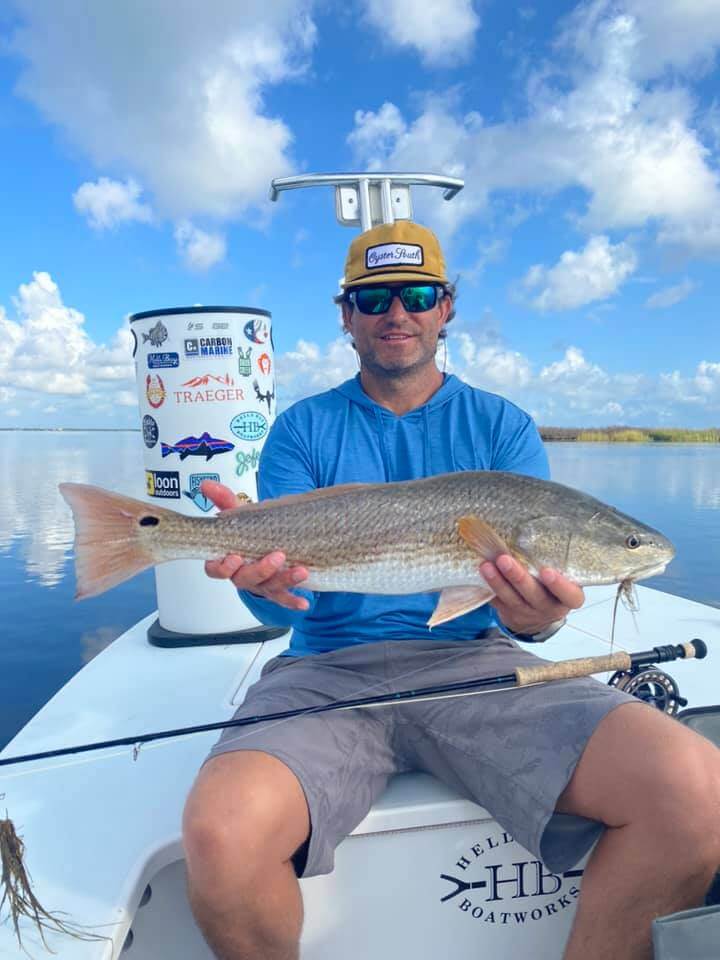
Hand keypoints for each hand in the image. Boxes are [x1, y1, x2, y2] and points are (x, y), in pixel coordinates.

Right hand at [200, 480, 309, 610]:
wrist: (268, 543)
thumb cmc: (250, 531)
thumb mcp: (238, 514)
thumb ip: (223, 499)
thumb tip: (205, 484)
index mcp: (227, 559)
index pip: (216, 569)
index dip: (223, 567)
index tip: (234, 557)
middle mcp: (242, 575)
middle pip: (244, 580)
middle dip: (261, 569)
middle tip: (277, 556)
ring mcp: (260, 585)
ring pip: (268, 588)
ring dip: (285, 581)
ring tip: (302, 570)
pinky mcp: (277, 591)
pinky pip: (284, 598)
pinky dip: (293, 601)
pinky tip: (304, 602)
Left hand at [479, 554, 583, 636]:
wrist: (540, 612)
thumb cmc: (555, 584)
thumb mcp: (566, 575)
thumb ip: (559, 561)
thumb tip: (542, 528)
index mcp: (570, 598)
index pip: (569, 594)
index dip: (559, 585)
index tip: (547, 572)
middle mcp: (549, 608)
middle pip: (534, 595)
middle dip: (518, 577)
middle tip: (504, 560)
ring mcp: (529, 613)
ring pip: (512, 599)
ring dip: (497, 581)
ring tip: (486, 565)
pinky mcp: (510, 613)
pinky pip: (498, 602)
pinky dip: (489, 588)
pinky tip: (481, 574)